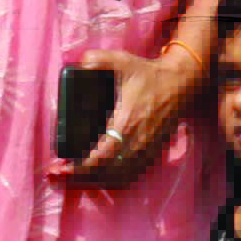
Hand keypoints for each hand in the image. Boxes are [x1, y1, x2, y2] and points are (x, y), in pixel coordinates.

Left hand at [56, 44, 196, 187]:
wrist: (181, 83)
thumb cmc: (149, 74)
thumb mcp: (124, 61)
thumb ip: (100, 58)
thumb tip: (81, 63)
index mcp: (126, 122)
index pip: (100, 156)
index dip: (79, 168)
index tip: (60, 167)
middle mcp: (137, 141)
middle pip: (105, 173)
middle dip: (80, 178)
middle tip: (59, 174)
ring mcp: (147, 150)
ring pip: (118, 178)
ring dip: (95, 181)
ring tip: (75, 177)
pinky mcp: (153, 152)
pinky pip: (132, 175)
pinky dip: (113, 180)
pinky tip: (99, 176)